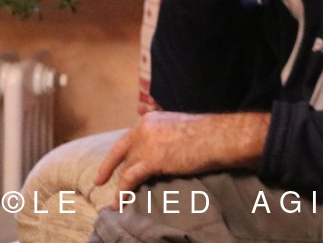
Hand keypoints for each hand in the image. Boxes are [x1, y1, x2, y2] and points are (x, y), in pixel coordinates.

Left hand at [94, 111, 268, 196]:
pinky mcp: (152, 160)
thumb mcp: (179, 127)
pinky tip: (120, 202)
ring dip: (121, 186)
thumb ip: (164, 135)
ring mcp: (146, 144)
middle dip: (114, 172)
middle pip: (124, 155)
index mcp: (150, 120)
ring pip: (126, 169)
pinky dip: (123, 192)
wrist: (220, 137)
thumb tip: (159, 150)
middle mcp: (143, 129)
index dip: (114, 158)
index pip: (126, 141)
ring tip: (117, 201)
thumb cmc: (208, 133)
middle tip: (103, 184)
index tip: (103, 173)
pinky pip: (130, 179)